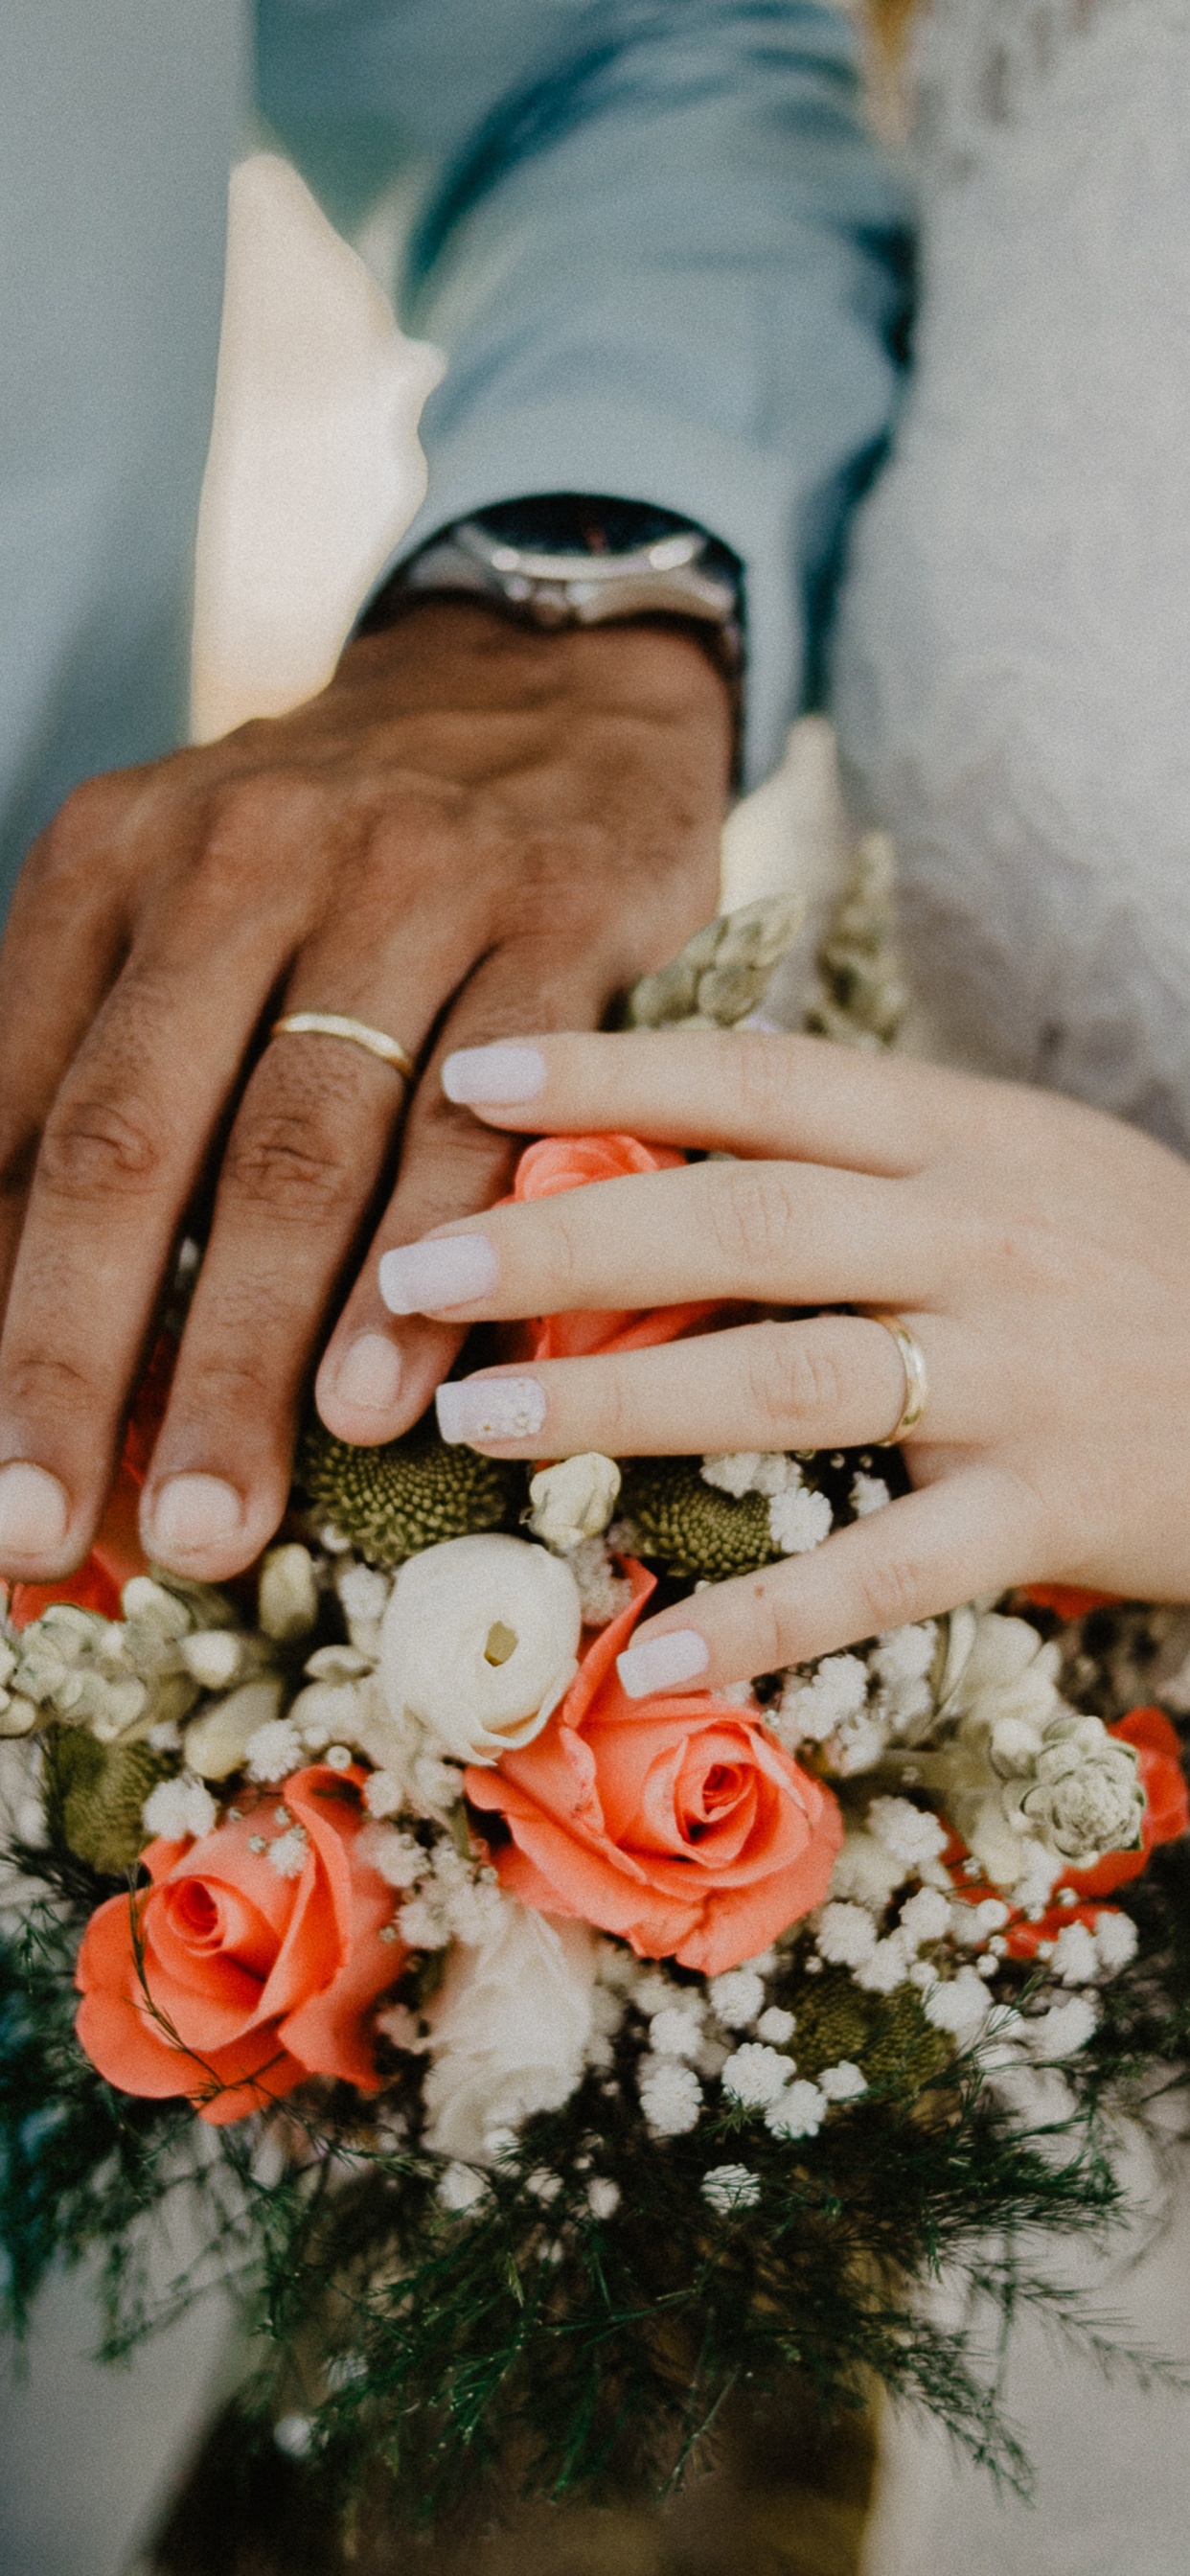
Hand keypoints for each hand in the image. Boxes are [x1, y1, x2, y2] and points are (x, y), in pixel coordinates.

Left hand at [0, 605, 728, 1584]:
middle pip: (134, 1142)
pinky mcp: (559, 916)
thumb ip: (94, 1076)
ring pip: (302, 1146)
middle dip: (77, 1359)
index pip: (17, 1117)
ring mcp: (408, 881)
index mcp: (112, 864)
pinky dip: (431, 1261)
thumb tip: (12, 1315)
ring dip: (244, 1350)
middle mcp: (240, 857)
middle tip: (39, 1534)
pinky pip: (487, 1113)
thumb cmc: (334, 852)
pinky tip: (390, 1396)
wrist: (546, 681)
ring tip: (213, 1514)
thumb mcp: (178, 909)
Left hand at [374, 1026, 1189, 1686]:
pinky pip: (890, 1567)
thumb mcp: (1023, 1163)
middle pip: (738, 1223)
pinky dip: (771, 1615)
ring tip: (475, 1417)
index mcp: (966, 1132)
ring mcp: (1021, 1372)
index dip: (606, 1069)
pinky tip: (655, 1645)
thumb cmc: (1140, 1266)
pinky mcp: (1058, 1506)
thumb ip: (873, 1150)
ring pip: (788, 1379)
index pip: (761, 1080)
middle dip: (557, 1244)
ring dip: (616, 1401)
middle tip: (409, 1271)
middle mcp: (982, 1233)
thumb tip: (669, 1135)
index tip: (465, 1076)